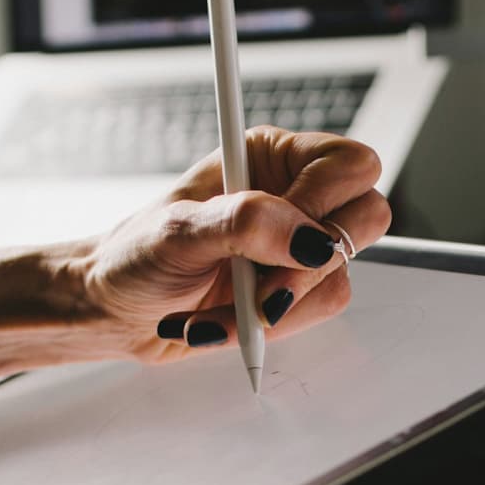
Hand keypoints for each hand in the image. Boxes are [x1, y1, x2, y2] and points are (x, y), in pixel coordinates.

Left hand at [84, 127, 391, 361]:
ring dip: (279, 304)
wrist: (117, 311)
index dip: (325, 202)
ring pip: (340, 275)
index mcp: (271, 158)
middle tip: (264, 283)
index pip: (348, 165)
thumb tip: (308, 239)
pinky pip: (319, 311)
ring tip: (224, 307)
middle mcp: (295, 198)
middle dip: (313, 263)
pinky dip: (273, 326)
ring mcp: (299, 249)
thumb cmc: (135, 257)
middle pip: (367, 217)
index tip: (281, 234)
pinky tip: (228, 321)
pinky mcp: (296, 292)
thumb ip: (246, 224)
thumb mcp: (179, 231)